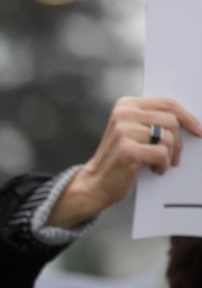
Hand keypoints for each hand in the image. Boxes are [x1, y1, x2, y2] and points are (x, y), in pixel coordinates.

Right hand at [53, 97, 201, 227]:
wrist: (96, 183)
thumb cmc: (120, 159)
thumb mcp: (134, 132)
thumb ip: (154, 120)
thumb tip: (190, 121)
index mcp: (126, 105)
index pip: (167, 104)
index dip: (187, 117)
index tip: (198, 130)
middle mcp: (123, 114)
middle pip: (172, 120)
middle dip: (178, 142)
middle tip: (173, 157)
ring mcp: (123, 131)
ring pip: (169, 138)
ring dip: (169, 156)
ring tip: (158, 164)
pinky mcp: (127, 149)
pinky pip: (161, 154)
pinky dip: (162, 165)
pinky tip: (153, 169)